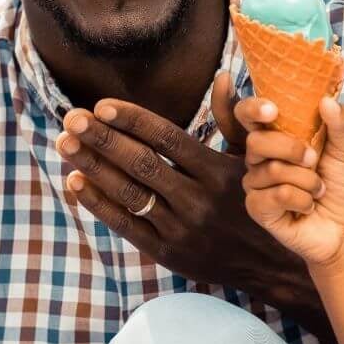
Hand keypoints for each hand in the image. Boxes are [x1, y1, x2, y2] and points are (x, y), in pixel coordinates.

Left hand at [54, 73, 310, 298]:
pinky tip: (77, 182)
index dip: (132, 120)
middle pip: (141, 164)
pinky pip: (127, 226)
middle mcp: (199, 200)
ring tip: (65, 143)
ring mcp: (182, 229)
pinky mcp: (170, 253)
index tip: (101, 105)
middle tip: (71, 118)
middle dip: (102, 139)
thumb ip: (234, 119)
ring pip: (129, 194)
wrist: (278, 267)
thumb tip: (221, 76)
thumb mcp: (258, 159)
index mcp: (219, 172)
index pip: (167, 139)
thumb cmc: (267, 200)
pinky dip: (99, 204)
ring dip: (93, 167)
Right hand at [238, 94, 343, 270]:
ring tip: (319, 189)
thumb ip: (340, 124)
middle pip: (256, 141)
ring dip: (306, 180)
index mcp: (275, 136)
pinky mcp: (257, 209)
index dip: (252, 108)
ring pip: (271, 170)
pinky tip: (309, 206)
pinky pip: (275, 196)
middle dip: (290, 148)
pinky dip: (301, 200)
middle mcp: (260, 158)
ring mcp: (255, 184)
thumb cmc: (340, 184)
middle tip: (313, 160)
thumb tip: (327, 99)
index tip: (272, 110)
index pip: (247, 115)